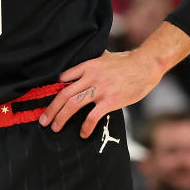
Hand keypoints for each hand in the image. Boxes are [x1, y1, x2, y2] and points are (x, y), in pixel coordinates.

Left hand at [39, 48, 162, 138]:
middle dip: (51, 109)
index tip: (49, 101)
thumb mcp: (105, 56)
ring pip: (73, 104)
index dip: (54, 90)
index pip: (64, 77)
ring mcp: (100, 89)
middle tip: (43, 120)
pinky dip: (85, 127)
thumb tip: (84, 65)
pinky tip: (82, 133)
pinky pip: (92, 116)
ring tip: (55, 128)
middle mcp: (90, 77)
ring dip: (61, 118)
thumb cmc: (127, 61)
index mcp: (88, 66)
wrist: (146, 65)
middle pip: (63, 94)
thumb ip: (93, 61)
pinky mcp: (110, 101)